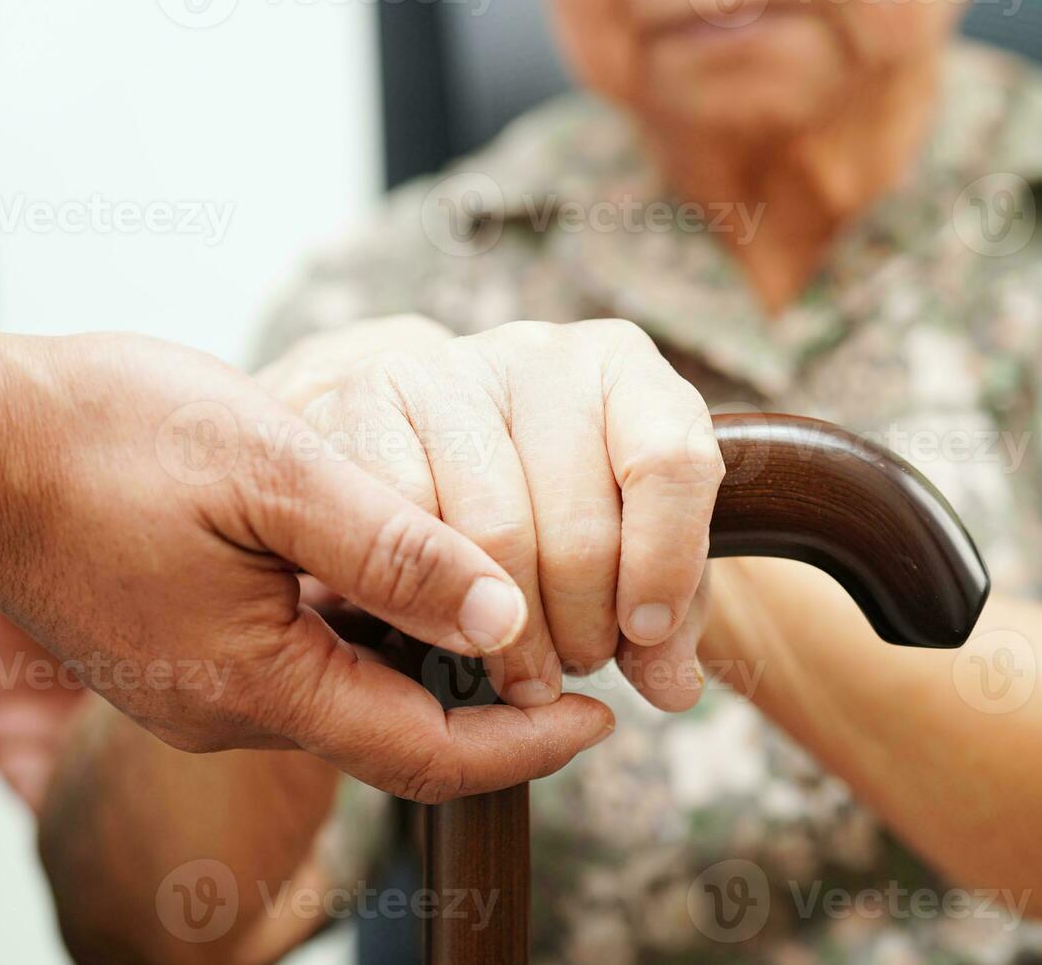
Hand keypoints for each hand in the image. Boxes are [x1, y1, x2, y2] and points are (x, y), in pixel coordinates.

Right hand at [0, 291, 611, 800]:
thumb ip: (393, 548)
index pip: (426, 756)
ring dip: (428, 668)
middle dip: (490, 712)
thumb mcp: (274, 472)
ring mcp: (198, 688)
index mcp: (259, 682)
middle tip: (572, 659)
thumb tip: (503, 617)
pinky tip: (396, 582)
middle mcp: (229, 709)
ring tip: (503, 615)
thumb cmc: (111, 440)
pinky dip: (366, 639)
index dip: (527, 747)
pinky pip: (297, 667)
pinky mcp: (179, 653)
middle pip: (394, 737)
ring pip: (348, 698)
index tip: (604, 720)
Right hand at [281, 315, 723, 711]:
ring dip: (510, 635)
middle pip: (579, 526)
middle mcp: (540, 354)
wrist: (420, 445)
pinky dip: (429, 600)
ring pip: (495, 536)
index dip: (665, 565)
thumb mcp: (625, 547)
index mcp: (624, 369)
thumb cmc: (545, 505)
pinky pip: (409, 529)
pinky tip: (443, 625)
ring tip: (516, 668)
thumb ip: (660, 619)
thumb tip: (672, 686)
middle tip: (568, 669)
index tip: (643, 633)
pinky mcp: (370, 400)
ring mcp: (449, 370)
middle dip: (579, 628)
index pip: (672, 460)